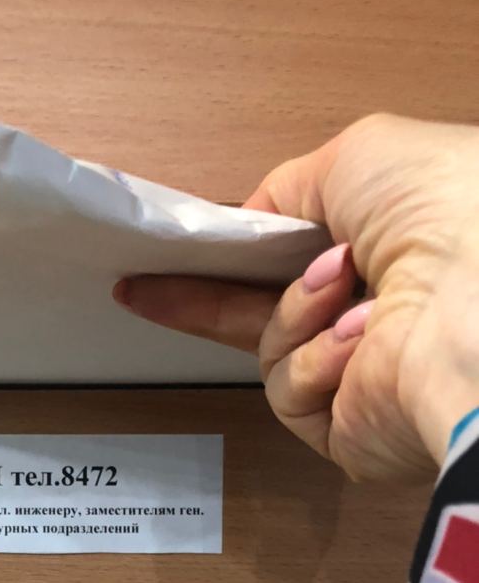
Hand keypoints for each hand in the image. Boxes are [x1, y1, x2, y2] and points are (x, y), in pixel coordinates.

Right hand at [114, 114, 478, 480]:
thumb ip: (292, 185)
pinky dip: (317, 358)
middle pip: (263, 312)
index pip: (293, 258)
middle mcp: (378, 317)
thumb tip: (258, 215)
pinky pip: (289, 388)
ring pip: (271, 347)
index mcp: (391, 253)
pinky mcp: (344, 427)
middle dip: (200, 298)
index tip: (177, 253)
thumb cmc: (437, 210)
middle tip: (138, 288)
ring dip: (297, 311)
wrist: (472, 304)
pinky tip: (360, 339)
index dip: (236, 253)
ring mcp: (361, 375)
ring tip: (346, 287)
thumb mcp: (357, 156)